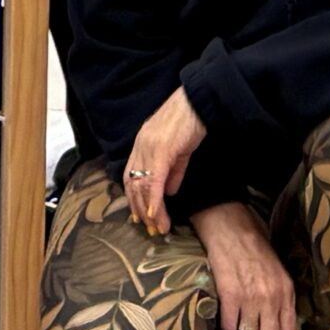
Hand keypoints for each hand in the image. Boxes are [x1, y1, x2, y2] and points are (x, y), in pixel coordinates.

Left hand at [122, 86, 207, 236]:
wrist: (198, 102)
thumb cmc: (190, 122)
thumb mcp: (179, 150)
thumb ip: (173, 170)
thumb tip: (168, 191)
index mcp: (142, 145)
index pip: (131, 176)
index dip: (134, 198)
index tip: (140, 216)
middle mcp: (140, 147)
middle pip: (133, 184)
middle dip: (139, 209)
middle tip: (148, 227)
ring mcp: (149, 148)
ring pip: (143, 186)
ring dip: (149, 210)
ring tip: (157, 227)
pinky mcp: (162, 151)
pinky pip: (154, 181)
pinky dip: (154, 200)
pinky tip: (157, 214)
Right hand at [191, 202, 297, 329]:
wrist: (228, 224)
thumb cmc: (252, 244)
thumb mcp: (276, 270)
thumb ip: (279, 295)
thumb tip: (274, 322)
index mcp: (286, 291)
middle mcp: (272, 297)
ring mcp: (251, 297)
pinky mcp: (229, 294)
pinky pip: (230, 326)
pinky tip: (224, 327)